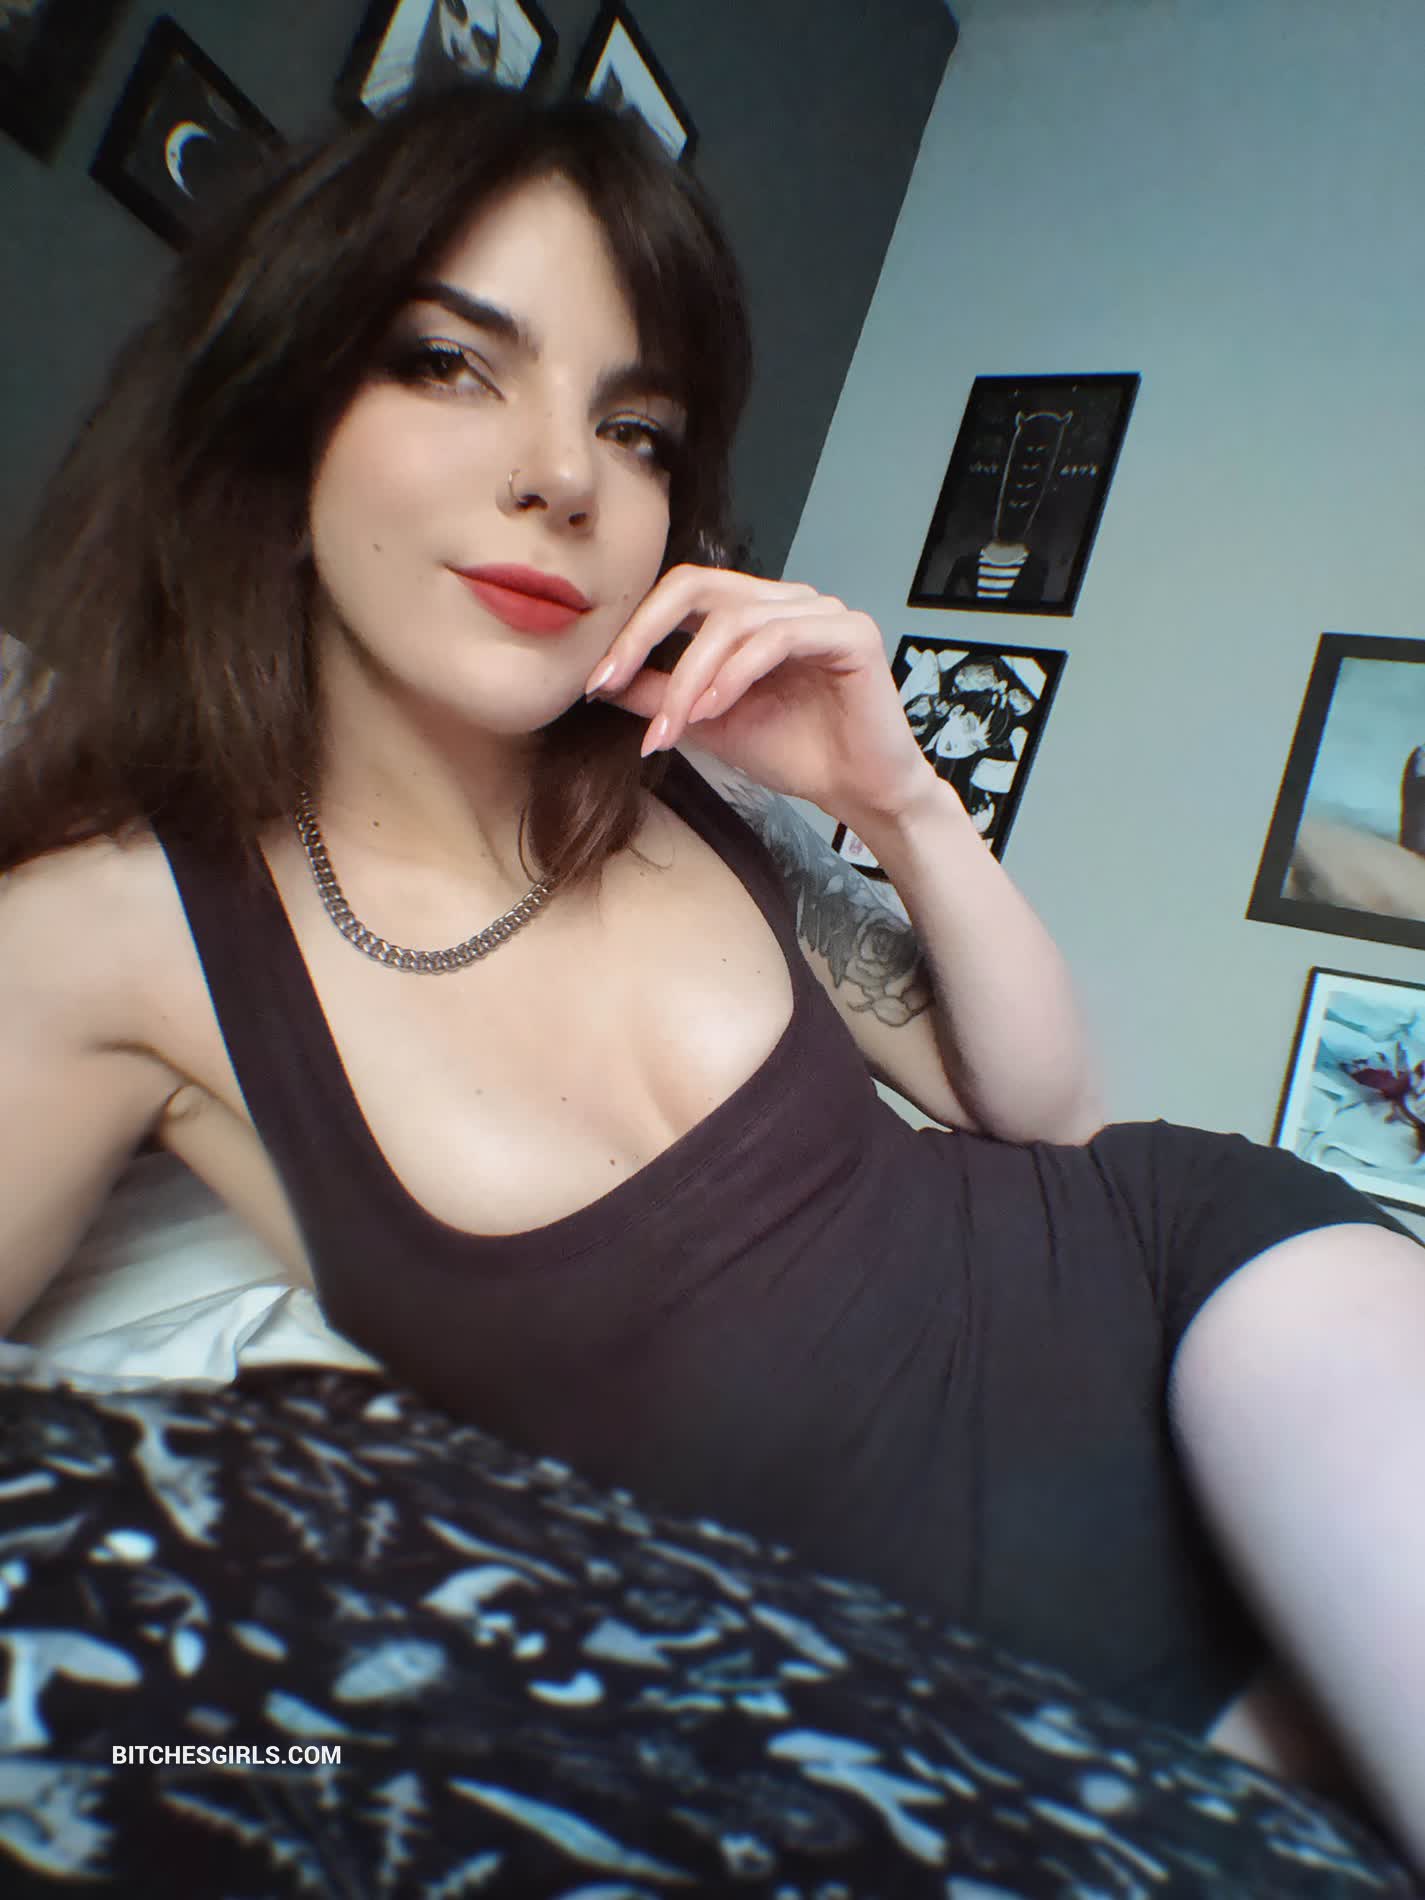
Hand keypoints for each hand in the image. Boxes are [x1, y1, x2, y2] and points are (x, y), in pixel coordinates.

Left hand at [583, 564, 938, 826]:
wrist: (859, 791)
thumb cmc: (795, 752)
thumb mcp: (709, 723)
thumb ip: (661, 696)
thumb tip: (604, 682)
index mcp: (755, 612)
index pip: (683, 593)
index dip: (635, 628)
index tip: (596, 680)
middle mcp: (786, 600)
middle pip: (699, 585)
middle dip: (646, 634)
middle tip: (611, 681)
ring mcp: (821, 611)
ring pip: (734, 620)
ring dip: (690, 677)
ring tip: (672, 726)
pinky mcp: (852, 633)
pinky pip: (778, 638)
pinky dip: (736, 674)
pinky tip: (713, 710)